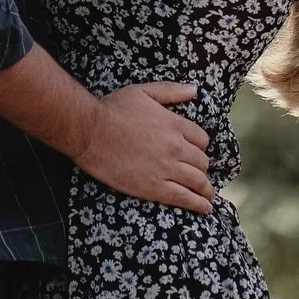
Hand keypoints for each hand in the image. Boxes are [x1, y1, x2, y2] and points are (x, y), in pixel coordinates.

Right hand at [73, 82, 213, 213]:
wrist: (91, 131)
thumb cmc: (114, 108)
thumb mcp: (144, 91)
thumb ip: (171, 91)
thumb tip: (194, 89)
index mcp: (174, 123)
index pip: (202, 139)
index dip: (200, 146)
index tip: (195, 152)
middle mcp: (175, 147)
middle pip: (202, 162)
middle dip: (202, 167)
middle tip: (198, 173)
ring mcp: (166, 169)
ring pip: (198, 181)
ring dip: (206, 189)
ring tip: (207, 195)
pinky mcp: (154, 188)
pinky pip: (185, 198)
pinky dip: (199, 204)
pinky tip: (205, 208)